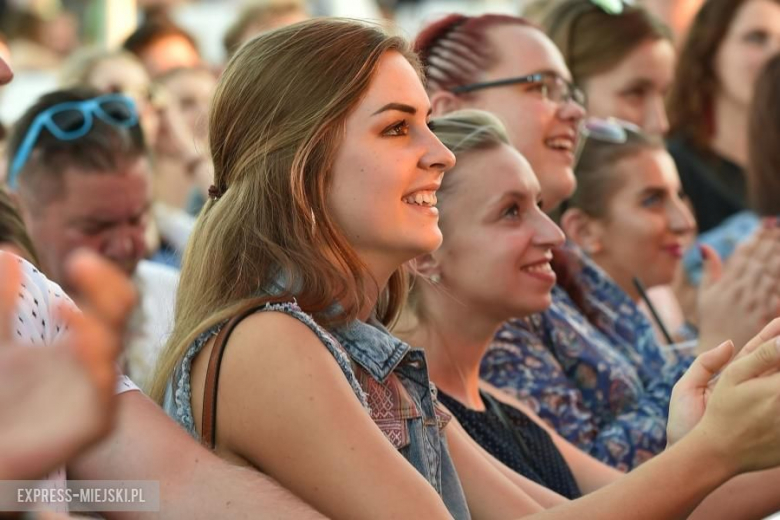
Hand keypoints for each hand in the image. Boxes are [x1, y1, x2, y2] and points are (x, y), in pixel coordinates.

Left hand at [0, 251, 134, 478]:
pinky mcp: (92, 425)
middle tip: (80, 262)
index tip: (78, 259)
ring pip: (114, 352)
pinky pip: (105, 398)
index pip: (111, 299)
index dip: (101, 278)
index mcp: (80, 341)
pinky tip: (78, 347)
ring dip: (95, 325)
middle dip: (107, 288)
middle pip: (121, 316)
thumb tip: (8, 250)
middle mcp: (94, 363)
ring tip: (65, 311)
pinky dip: (96, 370)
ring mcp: (96, 393)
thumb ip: (1, 304)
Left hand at [667, 318, 779, 445]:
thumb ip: (705, 365)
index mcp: (728, 380)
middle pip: (770, 363)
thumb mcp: (686, 388)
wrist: (689, 458)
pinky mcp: (763, 422)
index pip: (752, 354)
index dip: (766, 339)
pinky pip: (775, 405)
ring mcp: (755, 405)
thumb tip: (730, 343)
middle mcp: (745, 390)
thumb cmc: (683, 423)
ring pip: (776, 381)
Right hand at [696, 225, 779, 353]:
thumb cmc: (713, 321)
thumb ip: (709, 269)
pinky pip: (779, 293)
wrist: (721, 353)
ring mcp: (755, 303)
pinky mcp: (767, 314)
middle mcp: (740, 291)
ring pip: (772, 274)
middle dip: (771, 242)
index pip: (742, 255)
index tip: (765, 225)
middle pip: (759, 261)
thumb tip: (706, 246)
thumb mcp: (705, 295)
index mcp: (725, 284)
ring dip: (778, 256)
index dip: (755, 239)